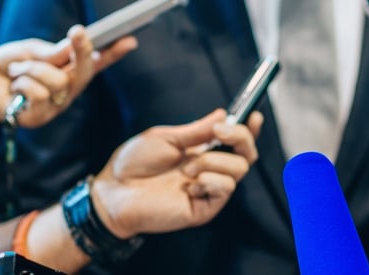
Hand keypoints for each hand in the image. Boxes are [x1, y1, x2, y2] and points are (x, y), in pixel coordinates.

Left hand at [0, 25, 137, 134]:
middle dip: (83, 50)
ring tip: (16, 71)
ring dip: (32, 68)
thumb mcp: (29, 51)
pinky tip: (14, 87)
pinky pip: (39, 93)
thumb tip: (68, 51)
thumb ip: (49, 53)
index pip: (95, 62)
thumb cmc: (6, 66)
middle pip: (84, 72)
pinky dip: (22, 82)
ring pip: (57, 80)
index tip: (129, 40)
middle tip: (77, 31)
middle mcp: (67, 91)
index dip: (113, 53)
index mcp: (68, 71)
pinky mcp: (39, 118)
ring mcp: (55, 106)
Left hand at [91, 109, 262, 238]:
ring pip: (239, 169)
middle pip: (247, 154)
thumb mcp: (165, 138)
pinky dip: (209, 181)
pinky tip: (187, 186)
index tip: (254, 116)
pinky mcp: (205, 209)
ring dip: (213, 162)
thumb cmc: (133, 164)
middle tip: (218, 132)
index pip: (235, 142)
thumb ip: (196, 131)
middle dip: (240, 137)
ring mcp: (208, 190)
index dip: (249, 129)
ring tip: (186, 169)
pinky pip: (225, 188)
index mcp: (201, 152)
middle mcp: (209, 171)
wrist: (114, 191)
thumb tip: (222, 114)